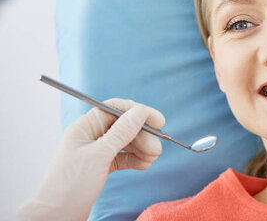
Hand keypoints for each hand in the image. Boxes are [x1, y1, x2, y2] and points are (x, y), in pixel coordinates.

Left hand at [16, 99, 164, 220]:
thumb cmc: (69, 186)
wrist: (55, 217)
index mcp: (84, 127)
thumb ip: (121, 133)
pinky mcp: (101, 166)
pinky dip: (135, 159)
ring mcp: (96, 152)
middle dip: (142, 136)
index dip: (137, 112)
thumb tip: (139, 112)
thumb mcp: (98, 156)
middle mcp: (91, 136)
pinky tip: (144, 164)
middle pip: (123, 127)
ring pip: (125, 142)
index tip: (158, 120)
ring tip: (152, 158)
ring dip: (141, 148)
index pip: (115, 109)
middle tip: (157, 148)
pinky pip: (122, 157)